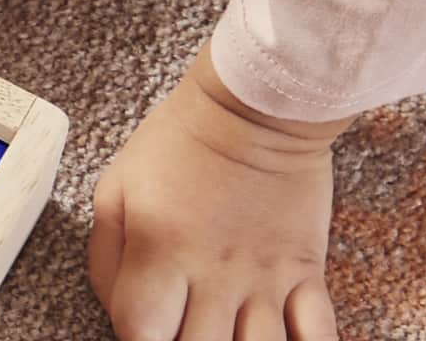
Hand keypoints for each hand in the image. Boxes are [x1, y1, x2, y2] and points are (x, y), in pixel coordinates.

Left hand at [89, 45, 343, 339]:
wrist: (253, 107)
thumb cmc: (179, 142)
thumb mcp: (118, 186)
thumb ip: (107, 255)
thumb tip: (117, 312)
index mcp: (160, 249)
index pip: (141, 333)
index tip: (142, 332)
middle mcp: (213, 274)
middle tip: (186, 327)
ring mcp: (264, 280)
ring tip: (228, 334)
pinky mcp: (306, 275)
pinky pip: (318, 339)